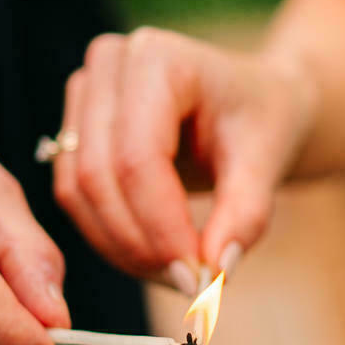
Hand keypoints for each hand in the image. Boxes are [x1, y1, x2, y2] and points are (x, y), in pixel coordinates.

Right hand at [51, 27, 316, 281]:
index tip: (196, 277)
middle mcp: (108, 66)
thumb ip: (246, 214)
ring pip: (77, 193)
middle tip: (188, 286)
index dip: (160, 225)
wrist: (252, 103)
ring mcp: (83, 96)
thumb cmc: (263, 119)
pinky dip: (111, 239)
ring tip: (178, 275)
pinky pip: (74, 198)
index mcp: (158, 58)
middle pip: (99, 177)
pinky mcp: (74, 131)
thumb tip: (215, 273)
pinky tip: (154, 258)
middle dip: (141, 244)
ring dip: (123, 249)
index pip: (138, 157)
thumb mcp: (269, 159)